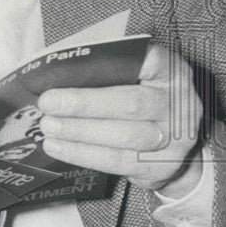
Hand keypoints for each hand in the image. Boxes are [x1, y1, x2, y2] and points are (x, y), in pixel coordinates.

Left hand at [39, 43, 202, 195]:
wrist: (171, 148)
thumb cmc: (140, 100)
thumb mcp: (134, 78)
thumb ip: (105, 71)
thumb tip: (56, 72)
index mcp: (170, 71)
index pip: (147, 60)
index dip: (113, 63)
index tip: (76, 66)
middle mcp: (177, 103)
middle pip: (130, 103)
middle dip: (84, 103)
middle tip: (48, 103)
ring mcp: (173, 137)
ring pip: (124, 135)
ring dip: (80, 131)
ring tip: (48, 126)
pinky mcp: (160, 166)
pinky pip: (117, 160)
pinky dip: (82, 153)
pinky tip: (57, 146)